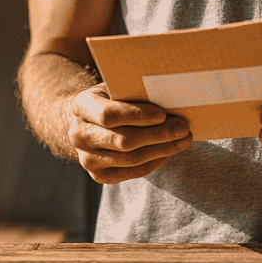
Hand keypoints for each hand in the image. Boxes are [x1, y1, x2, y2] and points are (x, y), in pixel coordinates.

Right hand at [67, 83, 192, 183]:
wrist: (91, 121)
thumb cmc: (112, 97)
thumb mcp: (117, 86)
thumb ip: (134, 90)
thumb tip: (170, 94)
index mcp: (80, 106)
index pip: (108, 115)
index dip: (137, 116)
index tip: (163, 114)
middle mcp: (78, 134)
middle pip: (123, 141)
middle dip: (157, 135)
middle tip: (183, 127)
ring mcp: (86, 158)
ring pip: (131, 159)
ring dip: (162, 149)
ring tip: (183, 139)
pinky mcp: (99, 176)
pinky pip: (132, 172)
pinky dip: (155, 162)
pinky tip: (169, 151)